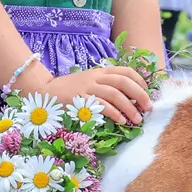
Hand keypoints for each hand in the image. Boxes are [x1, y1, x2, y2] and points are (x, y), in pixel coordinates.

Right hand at [36, 64, 151, 125]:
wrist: (44, 91)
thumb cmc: (68, 90)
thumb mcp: (88, 82)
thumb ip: (105, 86)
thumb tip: (128, 97)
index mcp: (99, 71)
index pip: (125, 71)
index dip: (140, 81)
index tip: (147, 93)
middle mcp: (95, 77)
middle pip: (123, 82)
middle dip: (140, 95)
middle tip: (148, 108)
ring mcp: (87, 88)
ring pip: (115, 94)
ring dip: (129, 107)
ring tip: (137, 119)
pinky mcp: (80, 100)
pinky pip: (101, 105)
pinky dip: (114, 113)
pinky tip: (121, 121)